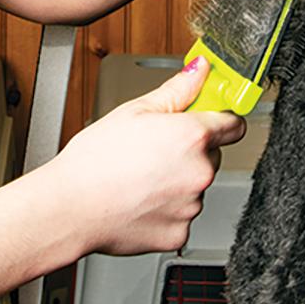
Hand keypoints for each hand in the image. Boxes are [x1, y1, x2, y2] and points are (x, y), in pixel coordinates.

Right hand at [43, 59, 244, 256]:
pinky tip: (138, 201)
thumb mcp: (135, 110)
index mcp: (192, 137)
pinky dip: (164, 211)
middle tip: (154, 152)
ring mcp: (191, 206)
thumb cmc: (94, 159)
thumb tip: (201, 70)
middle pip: (211, 157)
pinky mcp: (179, 234)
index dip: (220, 120)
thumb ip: (178, 89)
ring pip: (194, 188)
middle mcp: (200, 173)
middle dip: (189, 153)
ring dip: (176, 183)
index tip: (208, 121)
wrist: (70, 207)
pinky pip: (180, 217)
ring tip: (139, 179)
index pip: (234, 125)